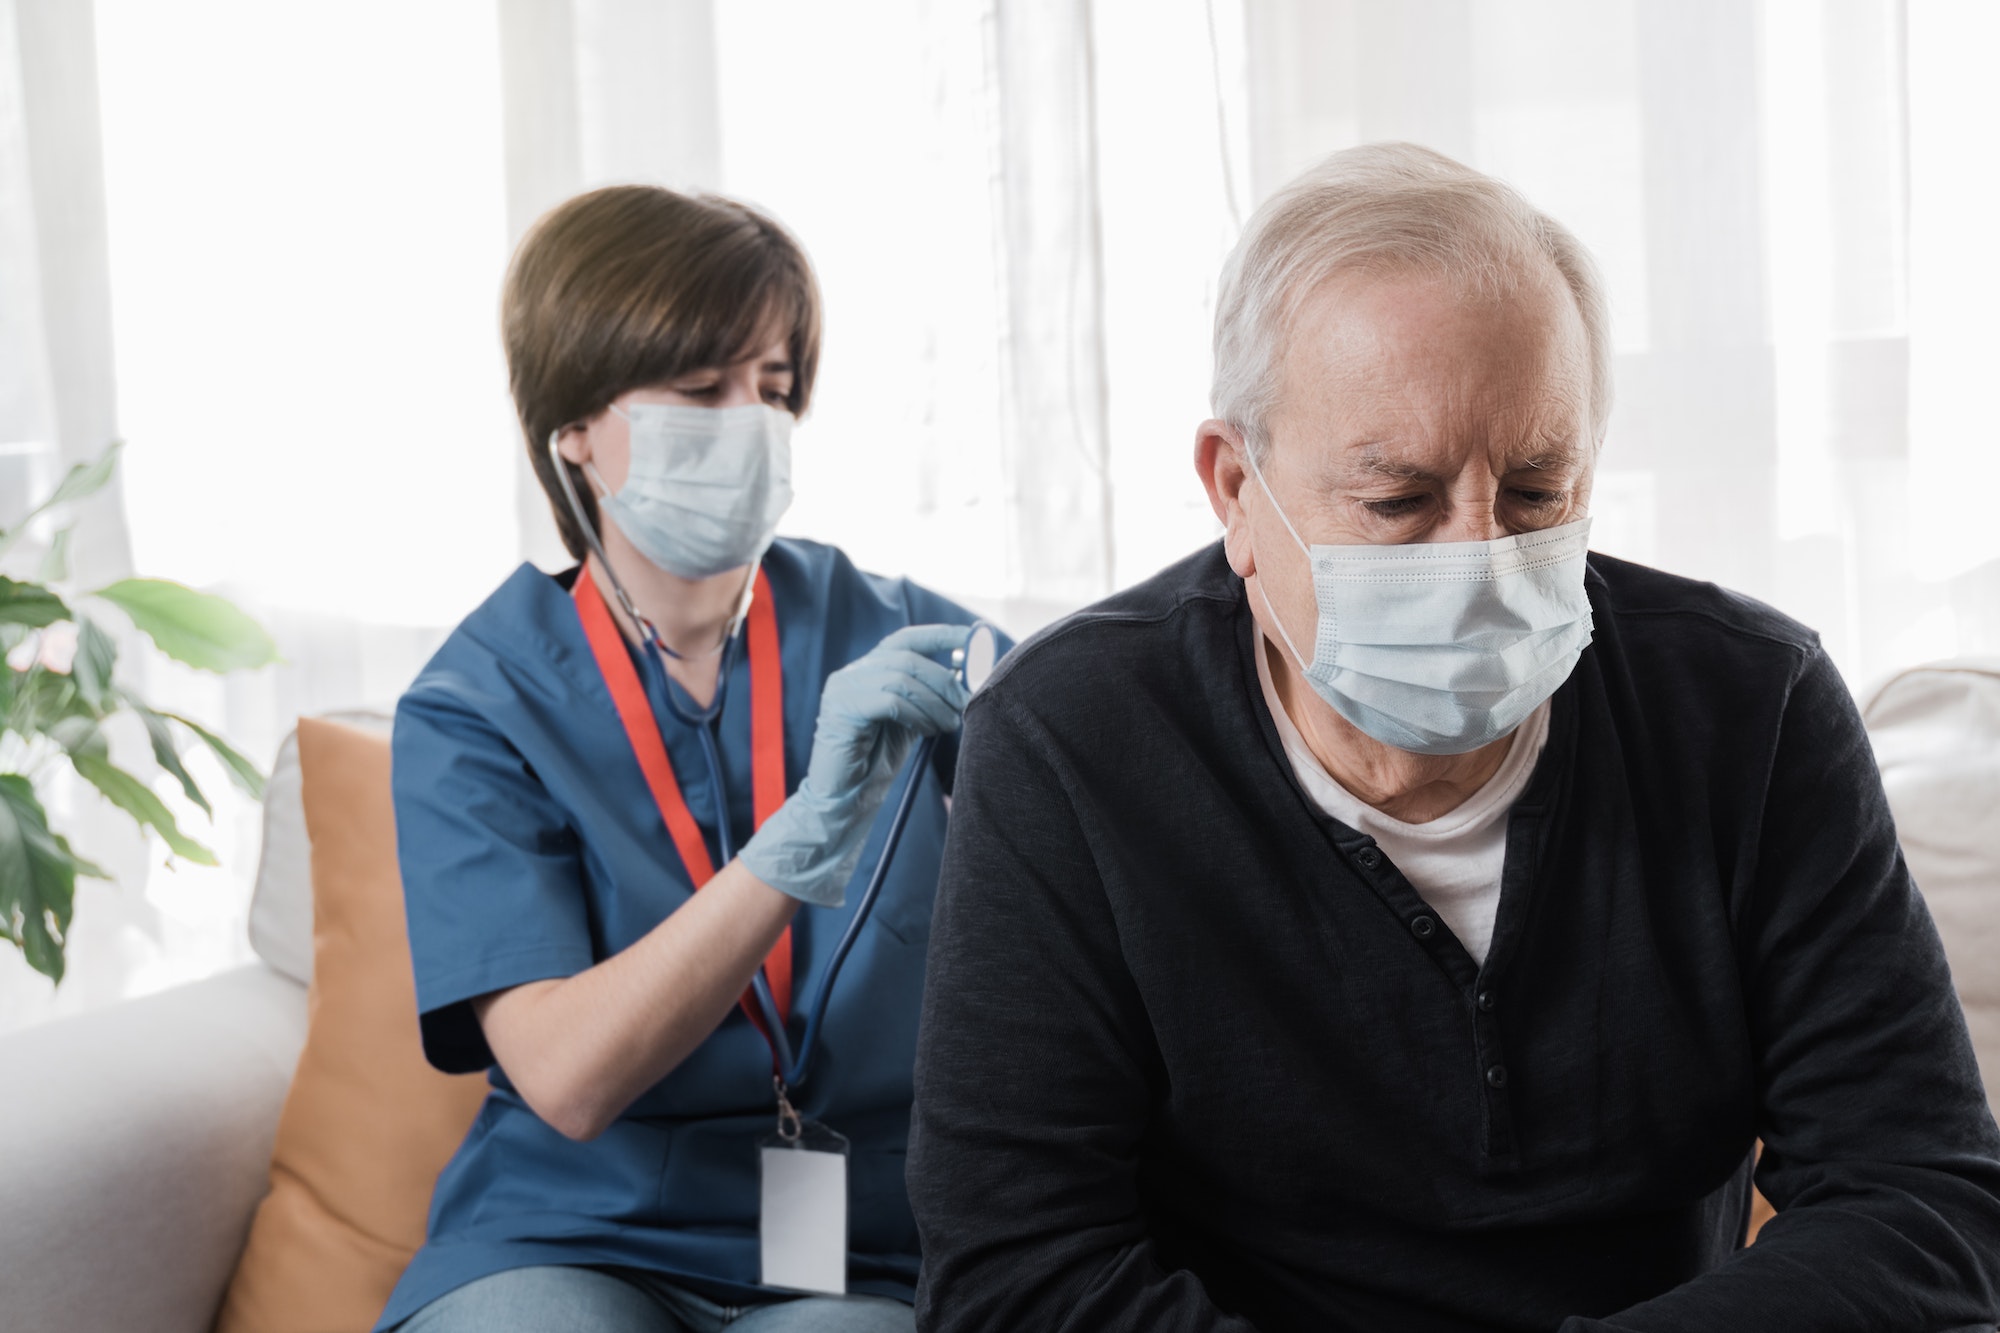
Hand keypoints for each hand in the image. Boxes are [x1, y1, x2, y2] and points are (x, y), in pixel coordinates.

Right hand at [739, 624, 970, 906]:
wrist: (846, 798)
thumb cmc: (879, 759)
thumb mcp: (912, 719)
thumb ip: (930, 695)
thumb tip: (968, 675)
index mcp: (869, 669)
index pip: (907, 639)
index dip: (942, 635)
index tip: (974, 637)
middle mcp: (852, 672)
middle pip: (907, 657)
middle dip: (944, 679)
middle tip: (965, 703)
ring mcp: (842, 689)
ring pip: (900, 678)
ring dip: (934, 702)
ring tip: (948, 725)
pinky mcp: (840, 710)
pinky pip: (888, 701)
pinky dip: (915, 715)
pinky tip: (925, 732)